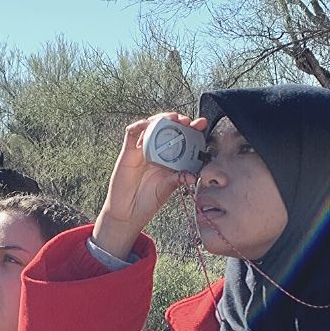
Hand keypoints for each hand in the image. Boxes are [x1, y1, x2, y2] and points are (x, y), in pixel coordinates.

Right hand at [97, 113, 205, 256]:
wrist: (128, 211)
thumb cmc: (148, 201)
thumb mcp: (167, 188)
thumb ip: (178, 180)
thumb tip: (193, 176)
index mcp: (171, 159)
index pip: (183, 139)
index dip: (192, 129)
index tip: (201, 123)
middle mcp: (157, 152)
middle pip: (167, 129)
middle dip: (177, 121)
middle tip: (185, 121)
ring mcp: (142, 150)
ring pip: (150, 127)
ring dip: (160, 119)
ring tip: (170, 119)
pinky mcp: (128, 152)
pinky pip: (131, 134)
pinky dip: (138, 126)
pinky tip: (147, 124)